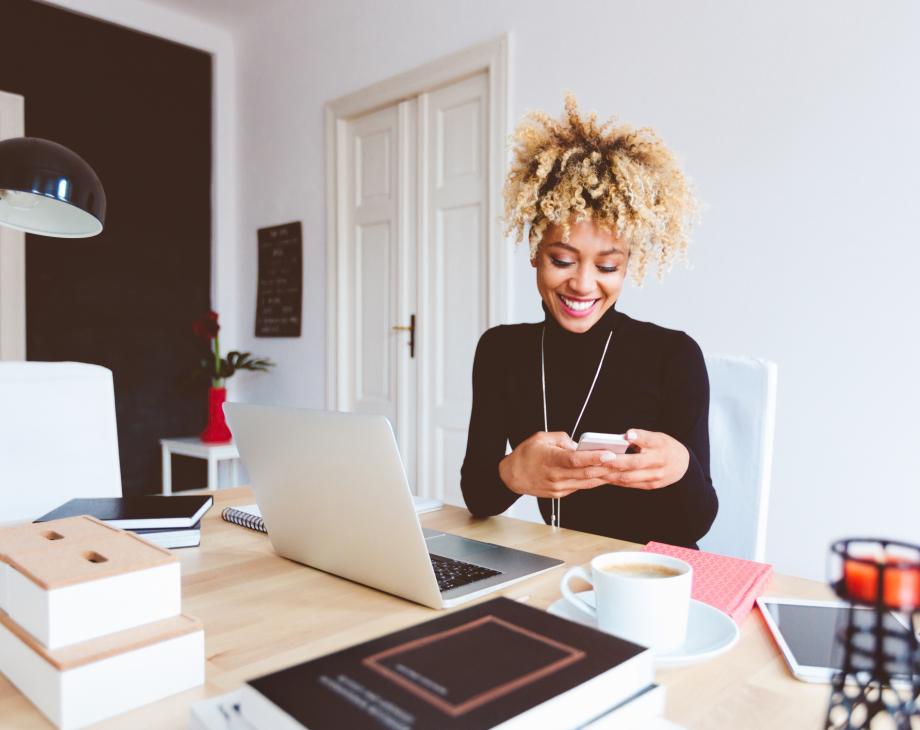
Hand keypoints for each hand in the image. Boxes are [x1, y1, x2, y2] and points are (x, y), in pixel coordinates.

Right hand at [499, 431, 614, 498]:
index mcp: (551, 460)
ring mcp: (558, 487)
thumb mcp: (541, 438)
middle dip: (606, 468)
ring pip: (586, 482)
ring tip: (619, 469)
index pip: (576, 460)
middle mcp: (555, 476)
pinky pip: (581, 487)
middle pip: (586, 473)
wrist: (511, 476)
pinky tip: (603, 475)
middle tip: (623, 462)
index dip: (594, 458)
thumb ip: (562, 439)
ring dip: (604, 476)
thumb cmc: (525, 455)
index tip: (609, 454)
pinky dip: (593, 481)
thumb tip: (579, 445)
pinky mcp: (560, 494)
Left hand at [601, 429, 689, 489]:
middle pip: (635, 462)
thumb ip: (642, 437)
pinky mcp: (651, 485)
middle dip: (615, 462)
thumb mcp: (657, 437)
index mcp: (660, 445)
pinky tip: (605, 477)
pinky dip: (616, 481)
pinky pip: (630, 484)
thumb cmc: (665, 447)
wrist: (683, 465)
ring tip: (596, 471)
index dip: (638, 437)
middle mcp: (659, 461)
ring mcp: (655, 476)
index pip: (649, 440)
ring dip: (611, 475)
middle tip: (600, 459)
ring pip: (629, 476)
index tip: (628, 434)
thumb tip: (625, 436)